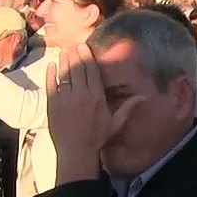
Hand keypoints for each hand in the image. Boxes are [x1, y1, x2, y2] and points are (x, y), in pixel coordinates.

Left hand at [45, 44, 145, 180]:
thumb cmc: (98, 138)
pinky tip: (51, 65)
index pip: (91, 71)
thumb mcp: (116, 123)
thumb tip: (145, 98)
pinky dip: (51, 74)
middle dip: (75, 54)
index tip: (84, 46)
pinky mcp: (53, 104)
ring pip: (64, 73)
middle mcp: (81, 94)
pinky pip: (51, 84)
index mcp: (96, 97)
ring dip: (64, 60)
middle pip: (77, 68)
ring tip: (64, 50)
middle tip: (73, 44)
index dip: (87, 56)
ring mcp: (65, 98)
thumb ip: (129, 107)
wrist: (76, 152)